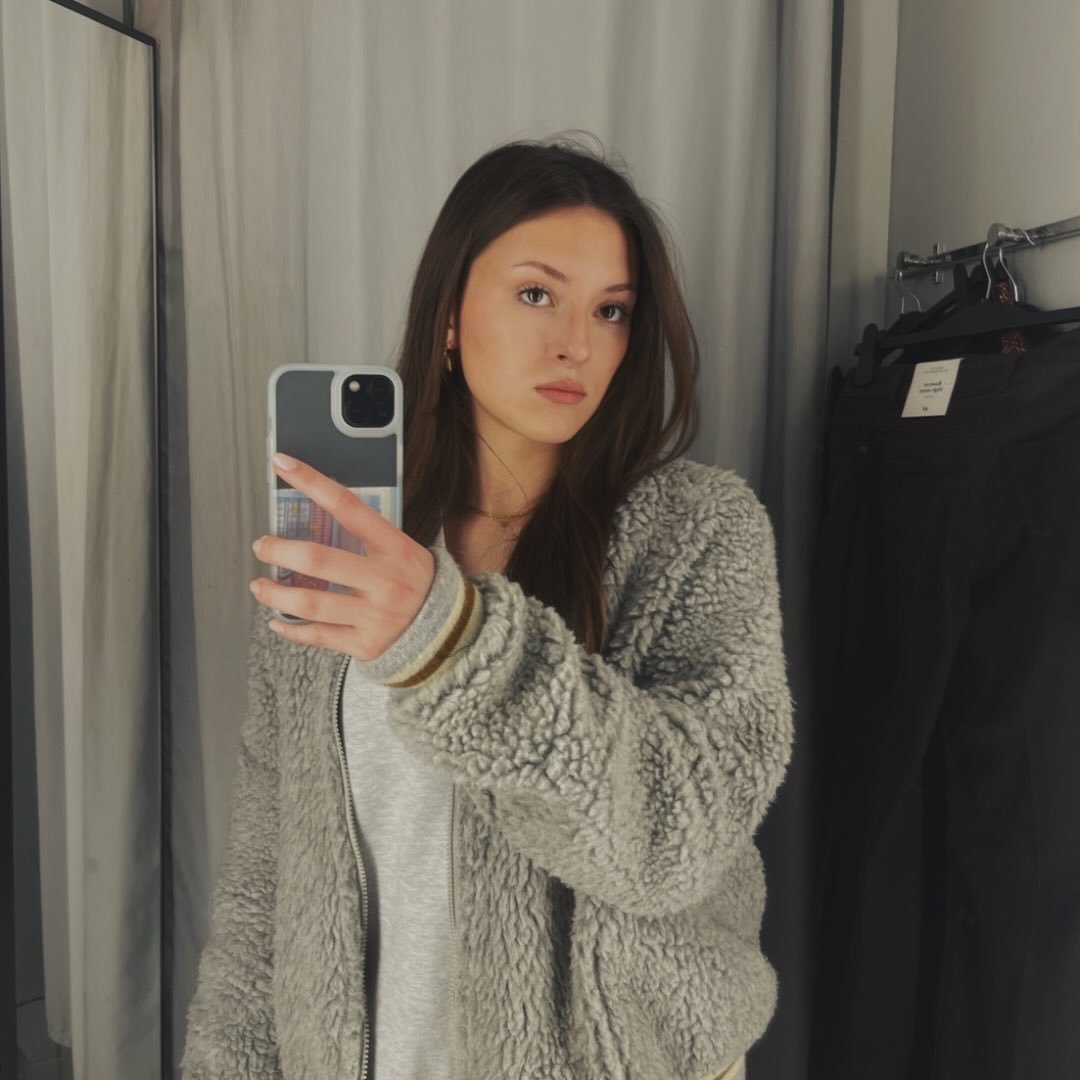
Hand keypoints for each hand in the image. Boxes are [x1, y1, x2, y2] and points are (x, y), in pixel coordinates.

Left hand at [250, 453, 435, 661]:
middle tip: (263, 546)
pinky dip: (291, 629)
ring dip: (275, 594)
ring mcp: (376, 615)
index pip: (348, 507)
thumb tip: (312, 511)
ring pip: (310, 604)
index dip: (312, 482)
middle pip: (318, 560)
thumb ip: (365, 534)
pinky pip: (318, 636)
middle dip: (280, 551)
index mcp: (395, 547)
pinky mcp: (366, 644)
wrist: (445, 628)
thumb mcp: (401, 549)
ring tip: (260, 586)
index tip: (282, 465)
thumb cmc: (411, 580)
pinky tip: (278, 621)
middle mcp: (386, 581)